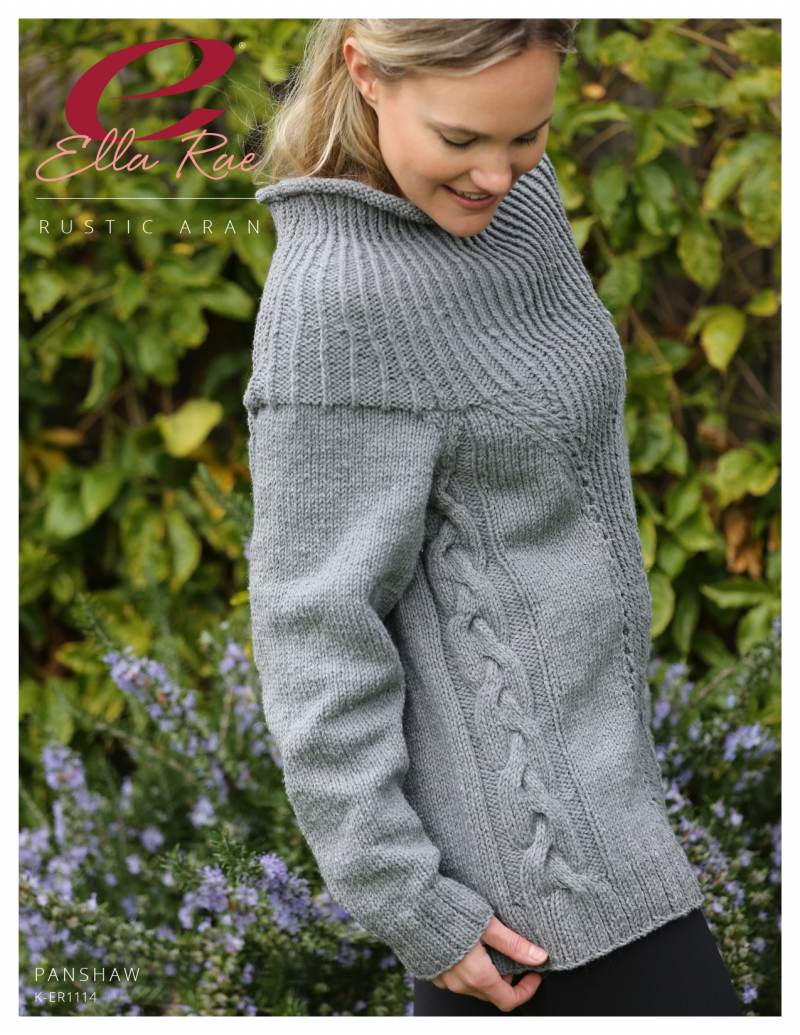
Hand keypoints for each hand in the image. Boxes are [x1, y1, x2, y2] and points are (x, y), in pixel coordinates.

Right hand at [430, 916, 547, 1011]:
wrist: (409, 905)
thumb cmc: (448, 911)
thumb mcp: (488, 924)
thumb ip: (514, 944)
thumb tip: (540, 957)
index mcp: (478, 976)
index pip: (509, 1000)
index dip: (526, 990)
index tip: (533, 974)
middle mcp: (460, 984)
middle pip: (491, 993)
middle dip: (506, 978)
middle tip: (512, 954)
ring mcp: (443, 979)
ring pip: (473, 986)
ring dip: (486, 973)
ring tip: (489, 946)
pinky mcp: (431, 970)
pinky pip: (455, 978)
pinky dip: (467, 968)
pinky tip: (467, 945)